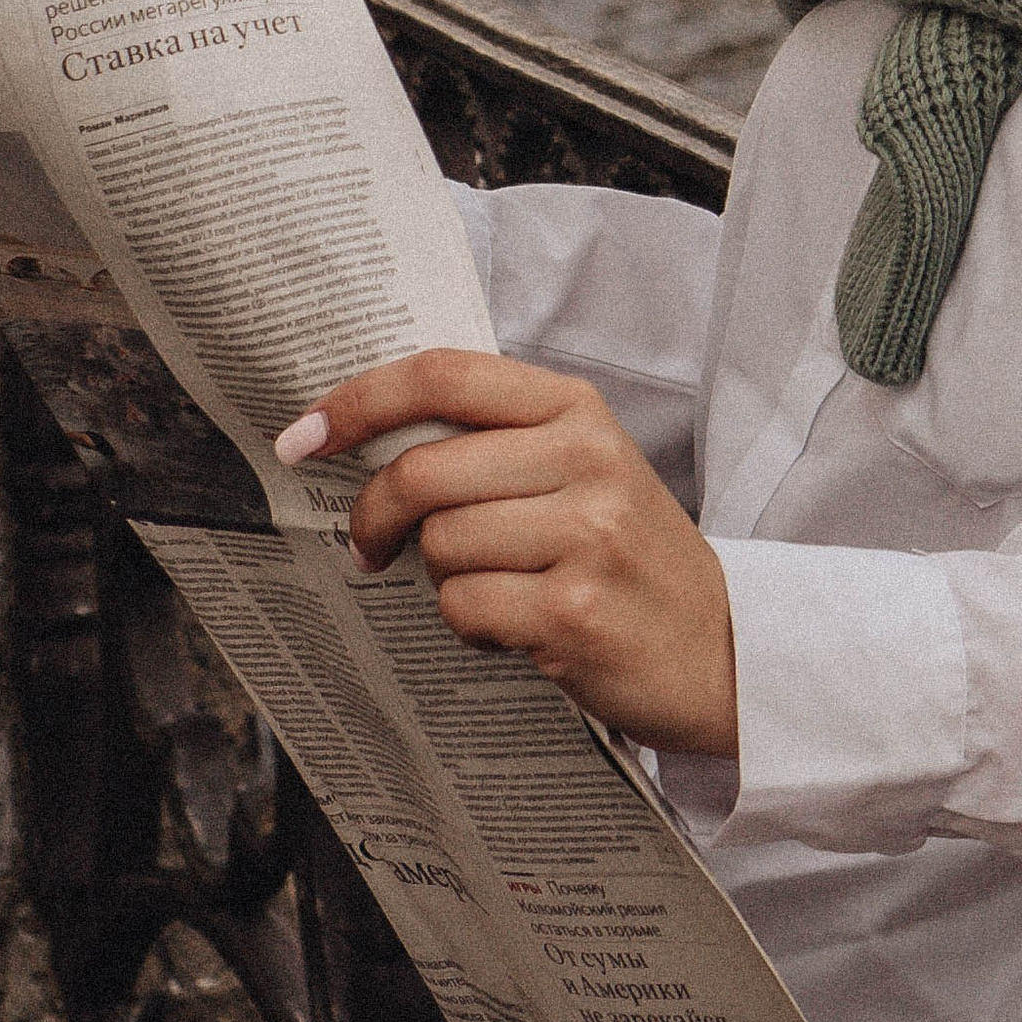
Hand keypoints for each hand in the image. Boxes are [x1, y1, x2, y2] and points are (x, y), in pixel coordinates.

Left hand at [279, 351, 738, 758]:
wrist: (719, 646)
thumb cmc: (628, 556)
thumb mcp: (580, 470)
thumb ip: (495, 444)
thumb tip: (367, 448)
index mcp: (576, 409)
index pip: (445, 375)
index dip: (360, 400)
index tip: (302, 436)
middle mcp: (586, 458)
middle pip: (425, 470)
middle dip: (375, 516)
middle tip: (368, 547)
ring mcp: (586, 535)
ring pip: (441, 545)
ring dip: (443, 579)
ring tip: (494, 590)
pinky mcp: (575, 612)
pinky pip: (464, 608)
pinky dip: (469, 626)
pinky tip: (513, 627)